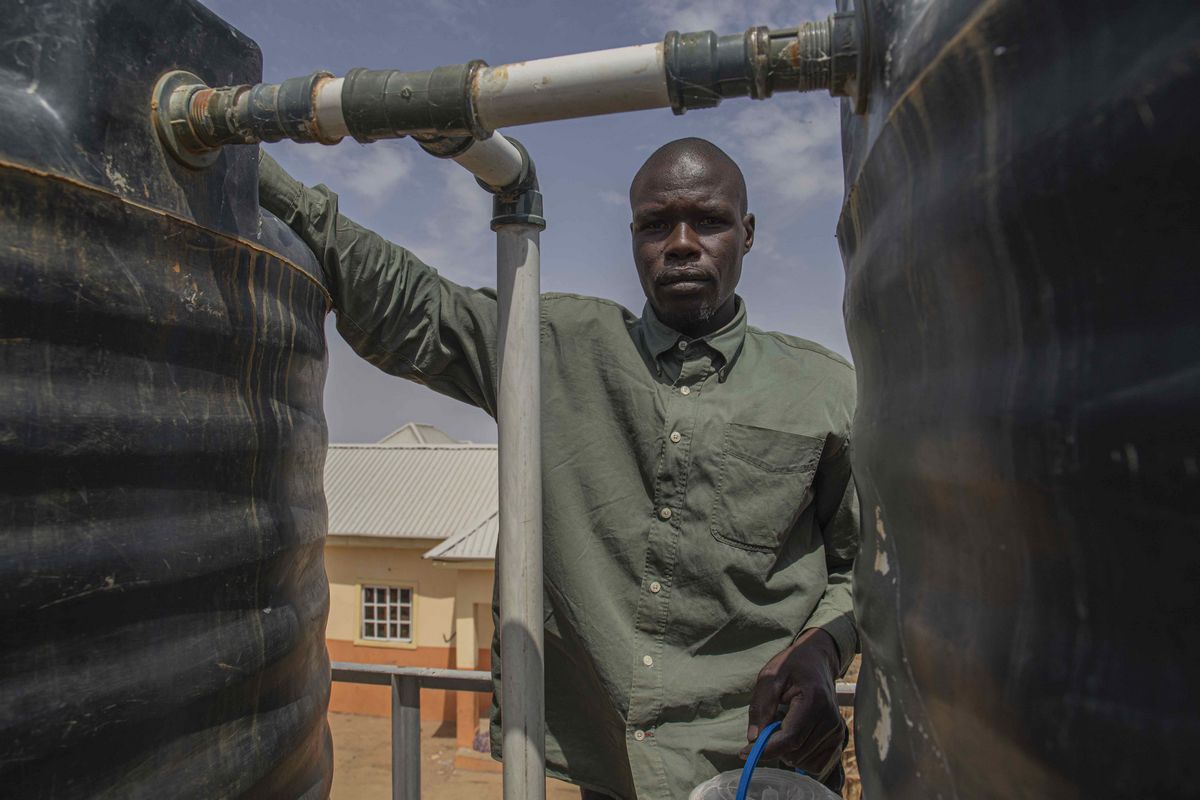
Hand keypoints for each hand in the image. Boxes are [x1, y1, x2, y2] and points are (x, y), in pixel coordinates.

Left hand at [740, 628, 845, 776]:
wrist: (817, 660)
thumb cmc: (791, 666)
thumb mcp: (769, 677)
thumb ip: (761, 707)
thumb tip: (753, 739)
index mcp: (814, 701)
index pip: (790, 738)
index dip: (766, 749)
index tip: (744, 753)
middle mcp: (830, 719)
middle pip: (795, 752)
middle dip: (774, 745)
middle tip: (771, 721)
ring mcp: (837, 731)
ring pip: (803, 761)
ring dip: (787, 750)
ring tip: (786, 723)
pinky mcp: (839, 739)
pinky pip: (816, 764)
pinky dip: (800, 756)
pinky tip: (796, 735)